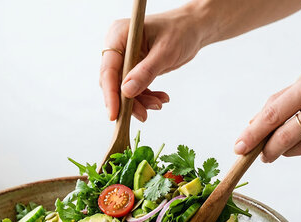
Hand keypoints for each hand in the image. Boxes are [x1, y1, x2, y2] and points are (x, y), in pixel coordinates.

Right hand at [100, 3, 207, 121]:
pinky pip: (135, 88)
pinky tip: (161, 99)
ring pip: (124, 88)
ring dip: (140, 101)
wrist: (193, 28)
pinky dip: (146, 96)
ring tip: (159, 104)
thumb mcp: (166, 51)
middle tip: (144, 115)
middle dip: (128, 101)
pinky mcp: (134, 68)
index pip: (108, 69)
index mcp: (119, 35)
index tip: (114, 115)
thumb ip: (146, 72)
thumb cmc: (181, 31)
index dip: (110, 94)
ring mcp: (125, 58)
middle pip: (113, 82)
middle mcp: (118, 47)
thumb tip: (126, 92)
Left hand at [234, 56, 300, 161]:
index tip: (238, 147)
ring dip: (288, 149)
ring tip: (295, 138)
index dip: (252, 133)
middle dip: (266, 150)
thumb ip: (285, 99)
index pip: (272, 114)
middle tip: (260, 155)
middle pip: (282, 138)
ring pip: (298, 149)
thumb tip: (254, 125)